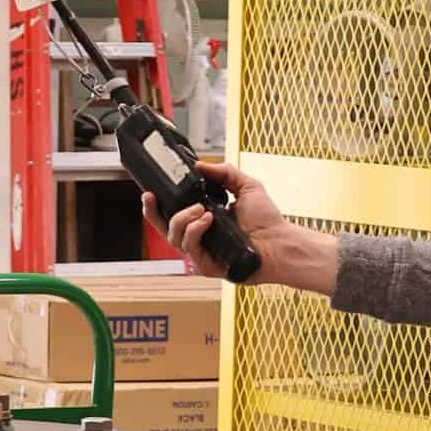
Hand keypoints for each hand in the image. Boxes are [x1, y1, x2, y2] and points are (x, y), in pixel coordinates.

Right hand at [145, 160, 337, 293]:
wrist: (280, 243)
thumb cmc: (267, 222)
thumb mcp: (246, 186)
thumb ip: (224, 172)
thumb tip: (201, 165)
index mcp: (202, 221)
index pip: (171, 213)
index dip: (156, 205)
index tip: (150, 191)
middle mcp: (198, 237)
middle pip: (163, 227)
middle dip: (152, 212)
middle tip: (153, 197)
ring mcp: (201, 253)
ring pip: (174, 237)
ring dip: (183, 219)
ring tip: (201, 209)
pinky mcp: (206, 266)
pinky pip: (190, 247)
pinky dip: (195, 230)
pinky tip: (207, 219)